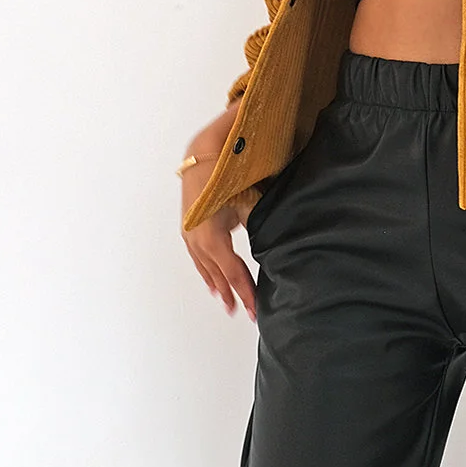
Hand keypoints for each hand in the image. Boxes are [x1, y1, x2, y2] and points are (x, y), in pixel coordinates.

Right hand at [180, 111, 256, 317]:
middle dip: (234, 293)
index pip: (233, 270)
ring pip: (206, 268)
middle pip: (218, 273)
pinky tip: (212, 284)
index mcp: (211, 235)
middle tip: (248, 314)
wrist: (203, 152)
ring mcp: (190, 234)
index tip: (255, 308)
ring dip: (218, 286)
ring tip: (229, 304)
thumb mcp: (249, 202)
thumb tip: (276, 249)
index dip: (245, 291)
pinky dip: (207, 273)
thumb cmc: (228, 173)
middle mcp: (197, 238)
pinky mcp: (189, 228)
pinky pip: (198, 258)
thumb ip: (260, 227)